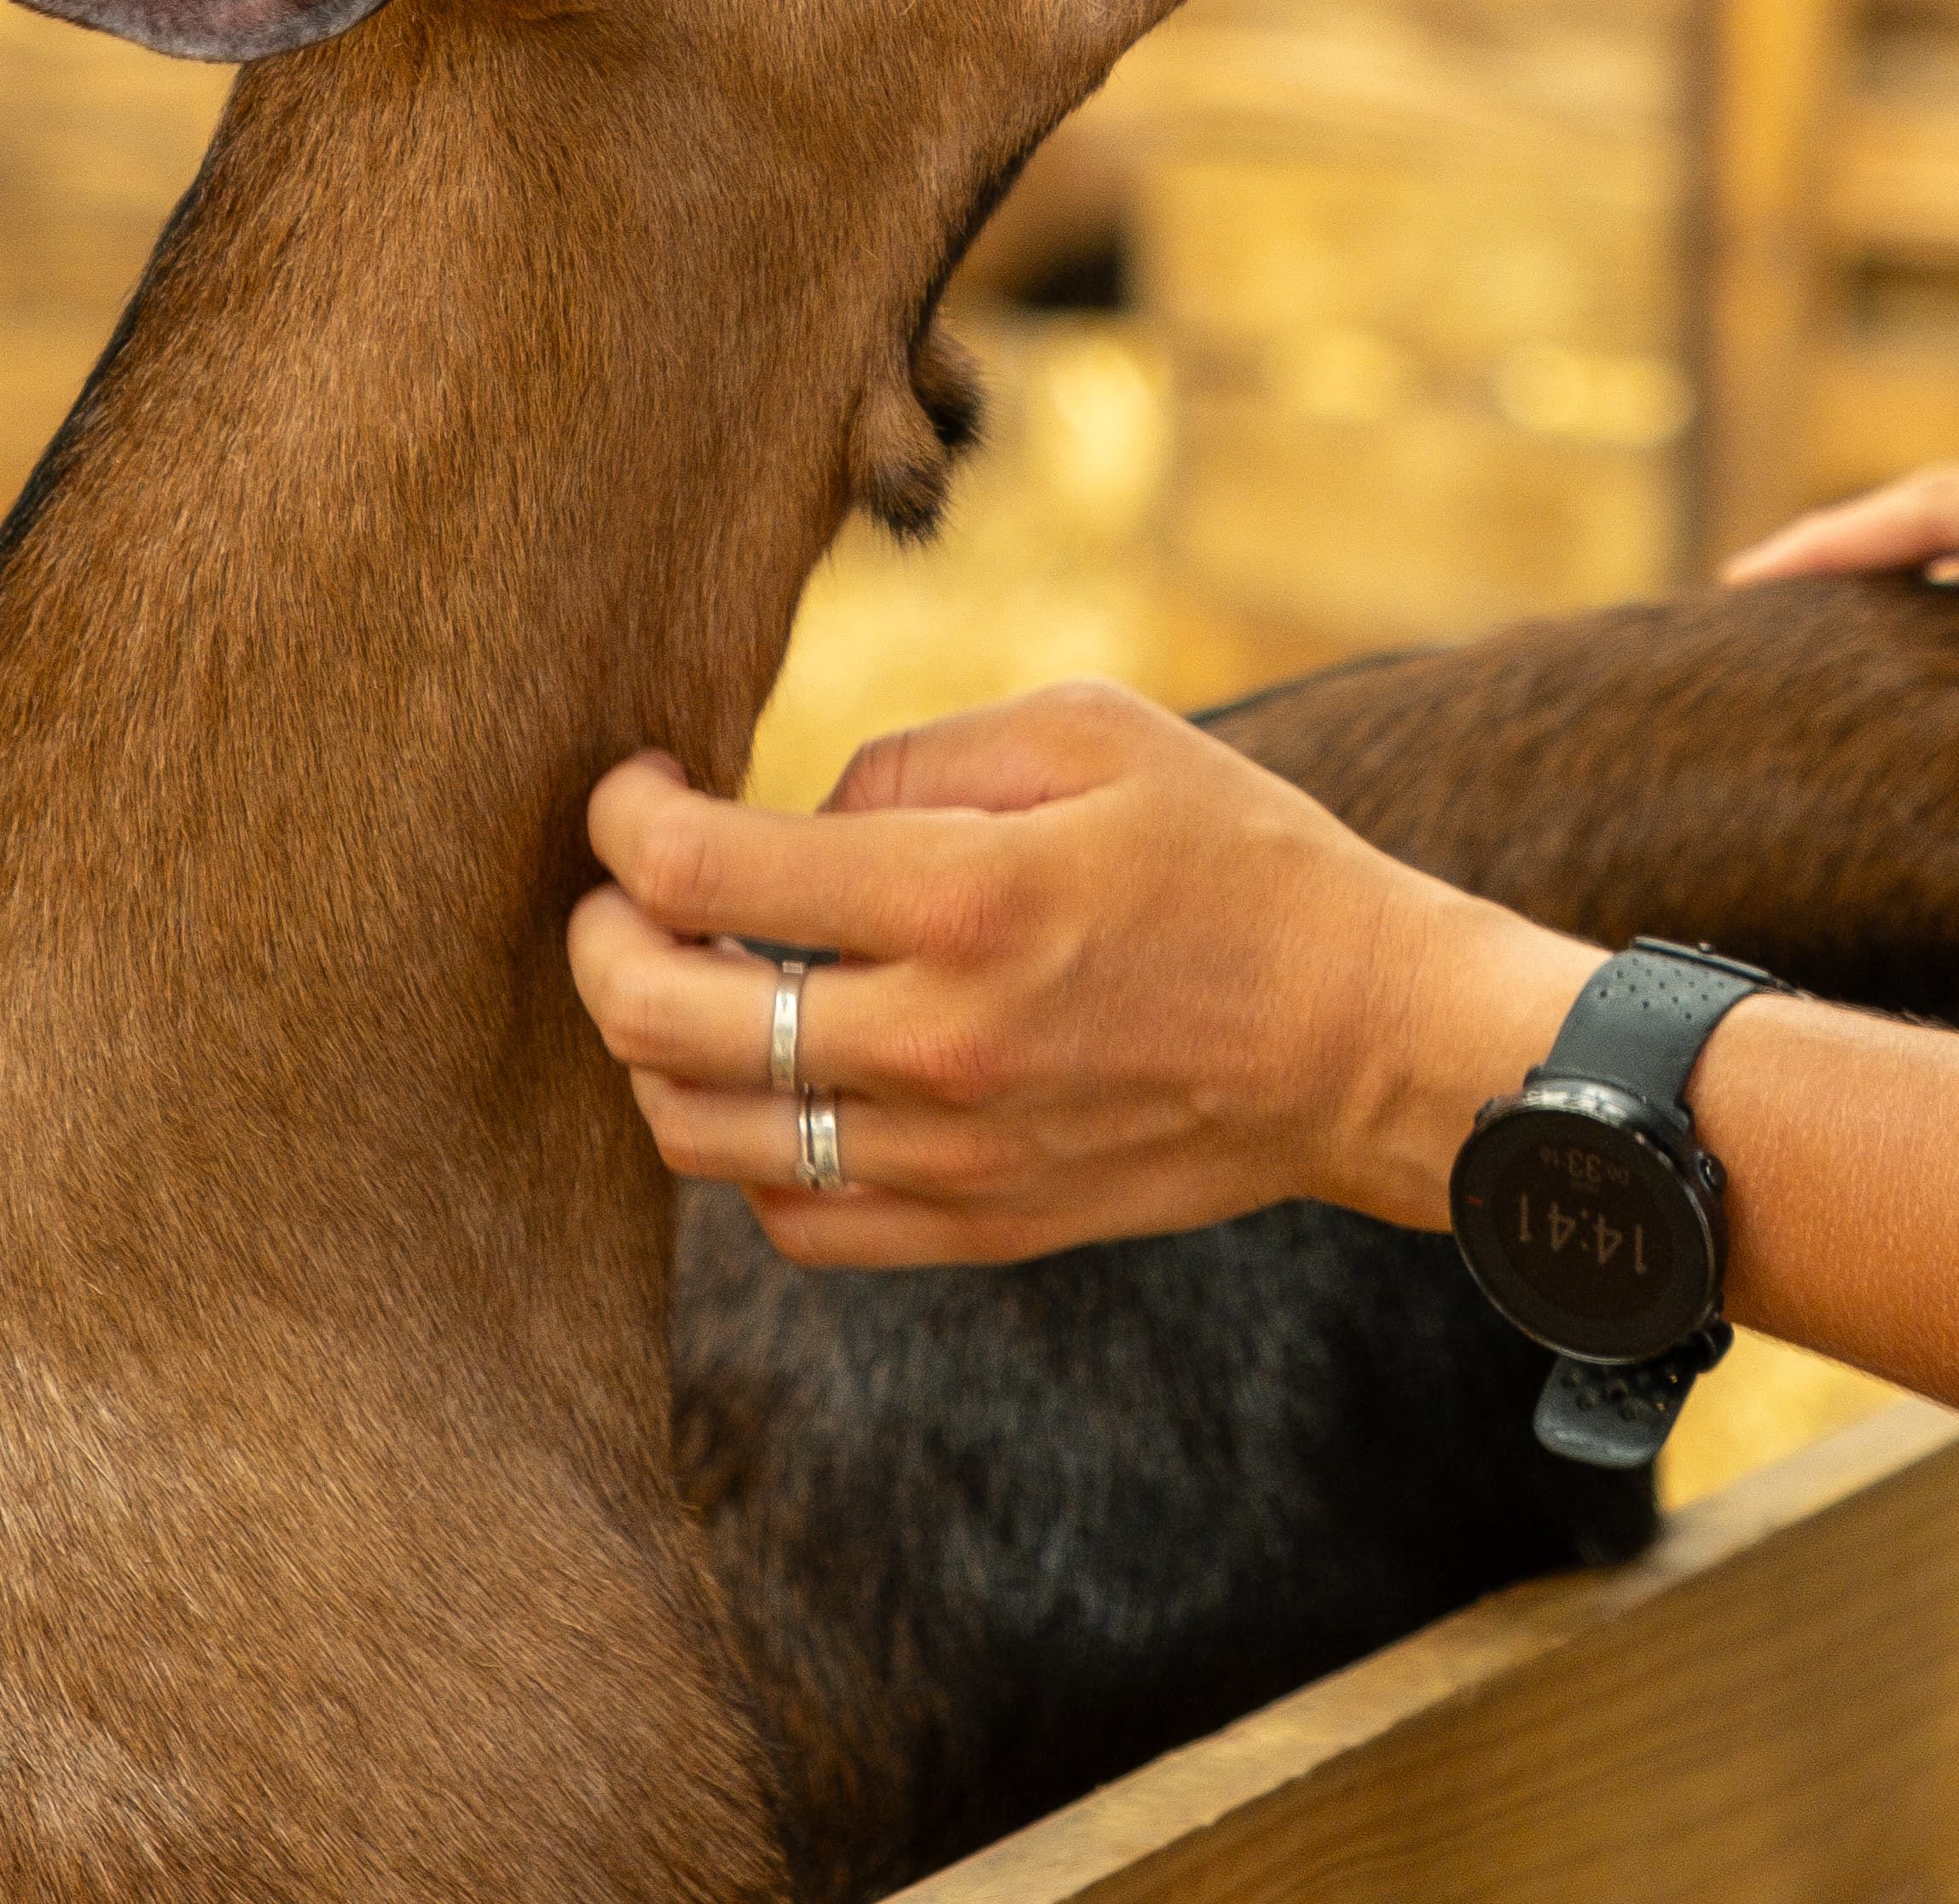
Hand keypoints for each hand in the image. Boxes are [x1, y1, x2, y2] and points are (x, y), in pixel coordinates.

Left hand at [568, 679, 1589, 1268]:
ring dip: (654, 1047)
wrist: (1358, 1037)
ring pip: (700, 1131)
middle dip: (600, 940)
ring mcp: (949, 1156)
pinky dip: (741, 1147)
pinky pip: (788, 1219)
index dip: (627, 819)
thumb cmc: (1233, 855)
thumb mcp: (1093, 729)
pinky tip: (778, 1073)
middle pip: (661, 1019)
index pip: (704, 872)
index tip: (631, 789)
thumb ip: (918, 758)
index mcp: (967, 895)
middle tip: (618, 890)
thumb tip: (795, 821)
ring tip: (691, 976)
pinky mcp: (974, 1228)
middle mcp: (937, 1041)